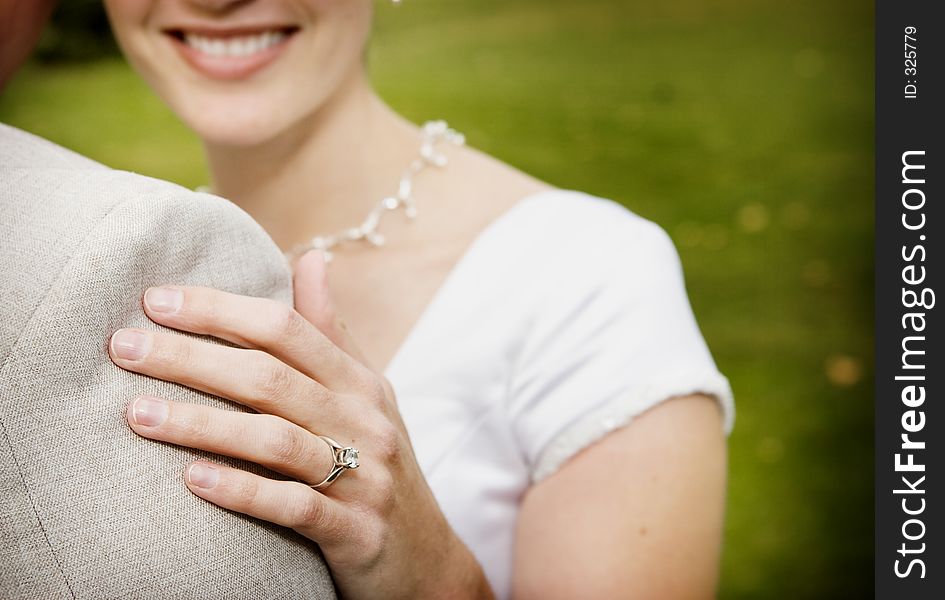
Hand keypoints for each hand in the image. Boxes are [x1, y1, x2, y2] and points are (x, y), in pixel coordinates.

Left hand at [108, 252, 491, 598]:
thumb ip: (330, 332)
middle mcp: (364, 422)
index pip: (288, 330)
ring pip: (275, 440)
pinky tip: (192, 479)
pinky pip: (293, 506)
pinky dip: (242, 490)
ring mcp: (364, 478)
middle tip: (124, 347)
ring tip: (136, 414)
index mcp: (360, 384)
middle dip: (192, 358)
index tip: (157, 300)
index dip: (221, 311)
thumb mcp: (365, 395)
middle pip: (270, 378)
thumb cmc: (378, 465)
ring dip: (200, 424)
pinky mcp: (355, 531)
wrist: (427, 557)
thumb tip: (310, 257)